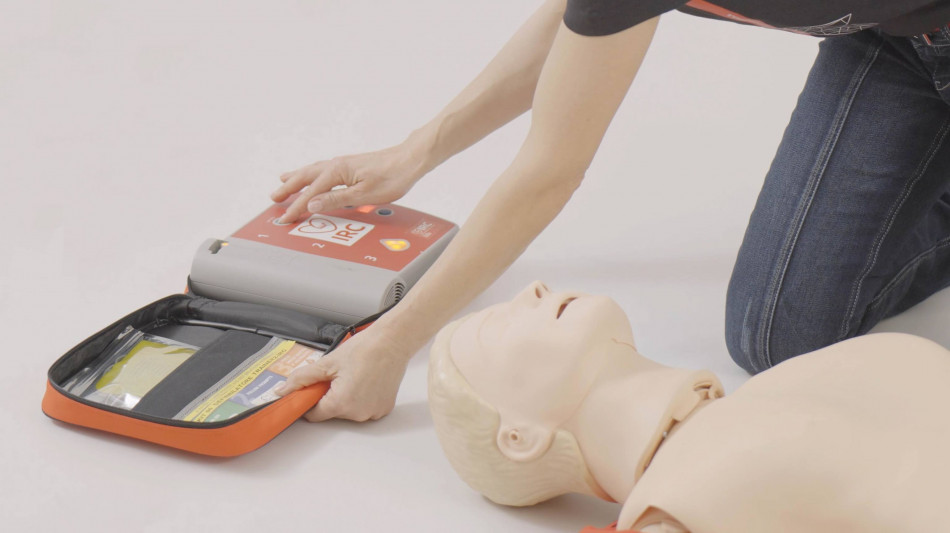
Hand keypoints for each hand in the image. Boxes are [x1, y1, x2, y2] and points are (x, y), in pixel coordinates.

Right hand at [271, 140, 431, 222]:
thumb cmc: (392, 176)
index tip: (285, 217)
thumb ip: (336, 200)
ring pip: (313, 171)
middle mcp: (337, 165)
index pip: (310, 193)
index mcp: (336, 172)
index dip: (296, 207)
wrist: (410, 159)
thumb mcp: (364, 195)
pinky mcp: (351, 165)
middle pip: (305, 177)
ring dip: (297, 178)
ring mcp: (343, 164)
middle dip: (288, 188)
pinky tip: (314, 176)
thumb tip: (312, 204)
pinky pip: (323, 170)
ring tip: (284, 182)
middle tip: (273, 198)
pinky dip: (311, 174)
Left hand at [274, 322, 413, 421]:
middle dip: (329, 396)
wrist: (393, 341)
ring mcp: (373, 413)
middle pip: (332, 412)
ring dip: (346, 397)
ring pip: (349, 411)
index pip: (314, 415)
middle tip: (337, 376)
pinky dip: (362, 398)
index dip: (309, 401)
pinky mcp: (384, 409)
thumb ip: (302, 379)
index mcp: (341, 404)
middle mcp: (358, 413)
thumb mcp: (327, 363)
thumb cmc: (365, 349)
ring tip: (354, 376)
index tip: (312, 390)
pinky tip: (366, 381)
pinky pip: (365, 408)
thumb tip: (283, 390)